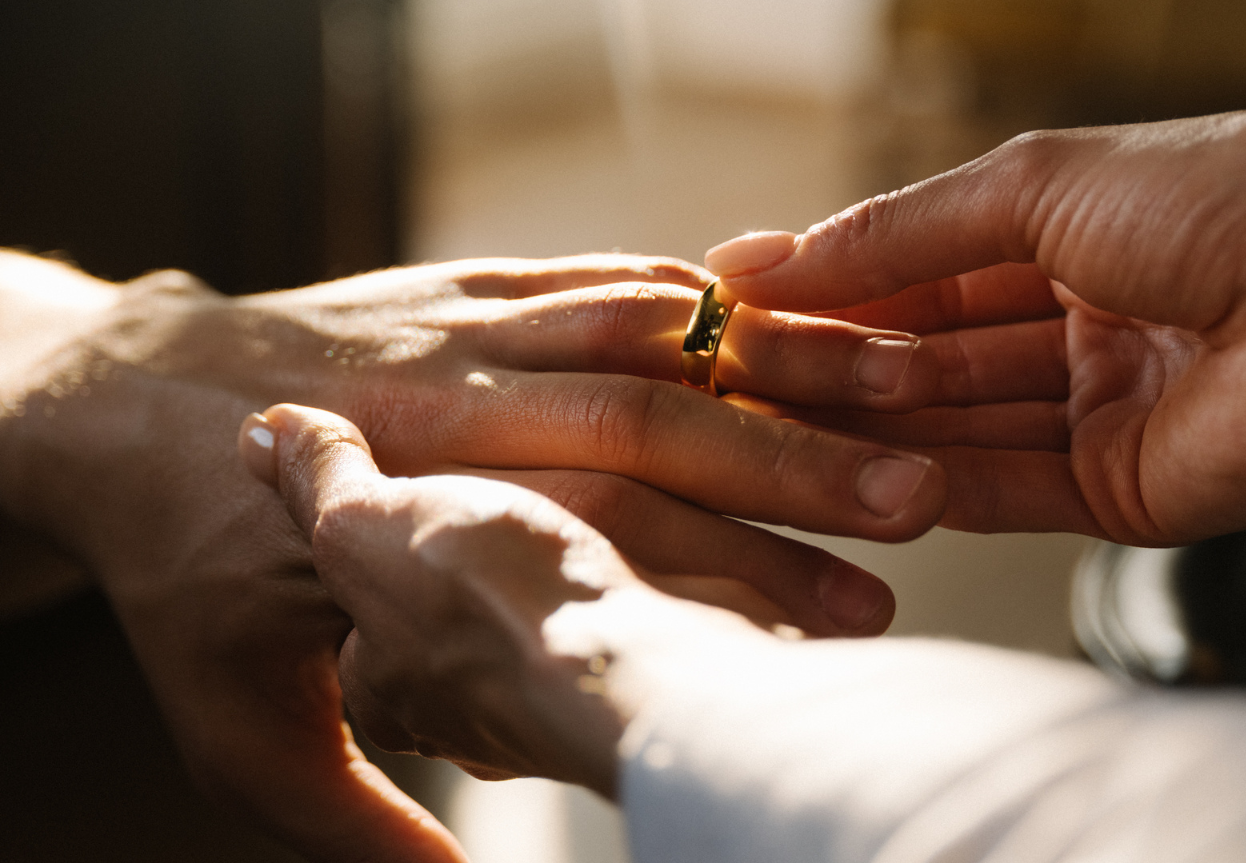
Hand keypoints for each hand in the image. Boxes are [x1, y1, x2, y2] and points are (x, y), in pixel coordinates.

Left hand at [0, 251, 946, 860]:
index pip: (627, 553)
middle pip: (670, 438)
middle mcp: (473, 429)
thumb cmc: (188, 574)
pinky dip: (693, 304)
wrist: (128, 425)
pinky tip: (780, 325)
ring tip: (882, 402)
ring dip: (771, 375)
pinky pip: (602, 281)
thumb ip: (356, 820)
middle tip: (918, 503)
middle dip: (803, 475)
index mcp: (433, 537)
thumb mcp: (243, 728)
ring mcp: (483, 346)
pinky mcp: (481, 291)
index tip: (861, 627)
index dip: (751, 589)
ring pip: (655, 342)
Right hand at [705, 111, 1245, 544]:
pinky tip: (851, 474)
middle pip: (927, 360)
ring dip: (868, 427)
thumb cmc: (1213, 200)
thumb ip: (902, 233)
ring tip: (774, 425)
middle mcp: (1074, 331)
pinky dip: (926, 482)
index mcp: (1063, 241)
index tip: (735, 301)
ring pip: (952, 429)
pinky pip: (1000, 491)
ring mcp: (1093, 416)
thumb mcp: (1030, 183)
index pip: (917, 275)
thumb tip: (774, 257)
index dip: (830, 288)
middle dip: (836, 365)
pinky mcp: (1114, 493)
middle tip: (739, 375)